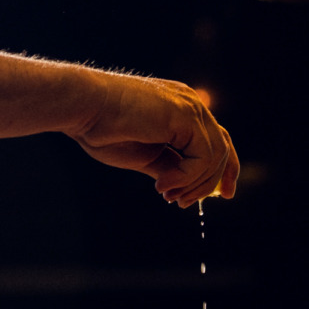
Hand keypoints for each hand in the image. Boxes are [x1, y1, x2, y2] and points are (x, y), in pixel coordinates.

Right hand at [69, 71, 238, 206]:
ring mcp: (190, 107)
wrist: (84, 108)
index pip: (216, 140)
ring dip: (194, 184)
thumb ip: (169, 167)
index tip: (223, 195)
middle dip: (211, 183)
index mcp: (180, 110)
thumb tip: (186, 186)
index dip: (224, 170)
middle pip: (223, 148)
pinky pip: (204, 156)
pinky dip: (187, 177)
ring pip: (216, 156)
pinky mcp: (185, 115)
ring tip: (167, 195)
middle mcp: (190, 104)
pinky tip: (163, 184)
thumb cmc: (103, 129)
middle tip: (184, 204)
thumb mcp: (144, 156)